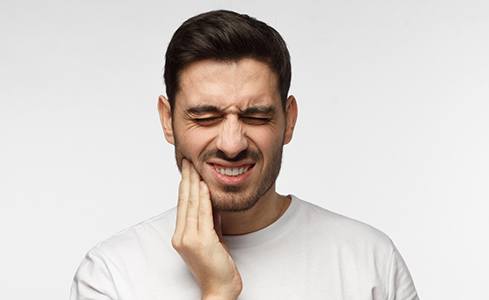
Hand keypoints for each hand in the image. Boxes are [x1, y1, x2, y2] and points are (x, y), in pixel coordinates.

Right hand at [171, 159, 242, 298]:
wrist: (219, 289)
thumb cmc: (216, 266)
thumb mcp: (213, 238)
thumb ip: (210, 220)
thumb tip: (212, 201)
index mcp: (182, 235)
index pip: (183, 205)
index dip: (185, 185)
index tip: (187, 169)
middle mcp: (181, 236)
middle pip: (184, 201)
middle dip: (186, 179)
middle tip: (187, 161)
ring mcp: (190, 239)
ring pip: (192, 205)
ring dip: (194, 183)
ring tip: (194, 166)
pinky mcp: (201, 242)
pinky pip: (203, 215)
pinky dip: (204, 198)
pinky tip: (203, 185)